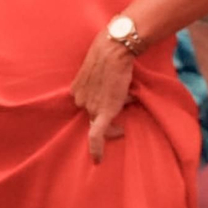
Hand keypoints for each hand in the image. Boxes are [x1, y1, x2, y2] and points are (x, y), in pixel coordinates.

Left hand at [70, 32, 133, 163]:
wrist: (115, 48)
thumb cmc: (111, 51)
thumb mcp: (101, 66)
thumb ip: (102, 79)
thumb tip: (120, 88)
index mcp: (76, 90)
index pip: (90, 104)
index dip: (106, 100)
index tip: (118, 95)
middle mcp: (80, 100)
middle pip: (96, 112)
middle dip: (113, 106)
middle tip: (128, 95)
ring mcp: (90, 107)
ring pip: (103, 121)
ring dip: (118, 114)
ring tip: (131, 97)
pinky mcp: (102, 112)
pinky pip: (97, 135)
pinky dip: (97, 148)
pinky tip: (98, 160)